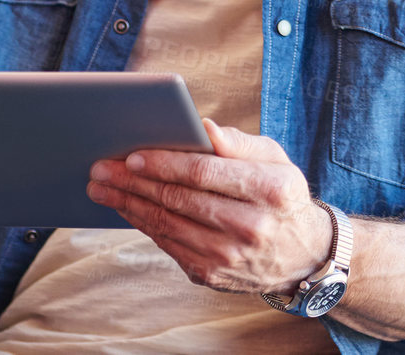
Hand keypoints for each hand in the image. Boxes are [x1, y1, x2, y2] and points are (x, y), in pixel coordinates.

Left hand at [87, 117, 331, 297]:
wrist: (303, 255)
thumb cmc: (280, 194)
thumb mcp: (274, 159)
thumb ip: (238, 142)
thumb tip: (203, 128)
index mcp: (270, 191)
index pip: (205, 174)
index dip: (165, 164)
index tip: (133, 155)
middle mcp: (251, 227)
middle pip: (179, 200)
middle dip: (133, 182)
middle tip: (101, 168)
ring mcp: (230, 256)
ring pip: (167, 225)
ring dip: (128, 205)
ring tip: (101, 188)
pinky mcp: (213, 275)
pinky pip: (167, 244)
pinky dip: (142, 224)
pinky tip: (125, 208)